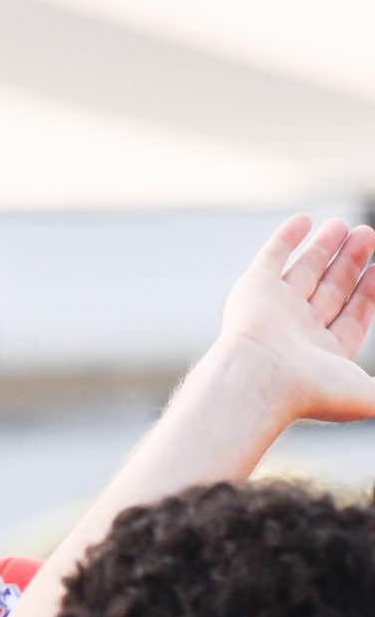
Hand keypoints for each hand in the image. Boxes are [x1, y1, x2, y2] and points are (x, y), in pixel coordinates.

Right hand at [210, 213, 374, 426]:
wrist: (260, 380)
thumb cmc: (312, 393)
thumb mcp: (369, 395)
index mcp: (323, 355)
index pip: (351, 315)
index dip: (367, 293)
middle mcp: (298, 331)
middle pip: (331, 289)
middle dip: (350, 263)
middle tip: (367, 235)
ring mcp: (275, 309)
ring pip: (306, 271)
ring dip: (324, 248)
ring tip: (342, 225)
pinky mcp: (254, 289)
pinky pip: (272, 257)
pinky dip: (286, 238)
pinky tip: (303, 221)